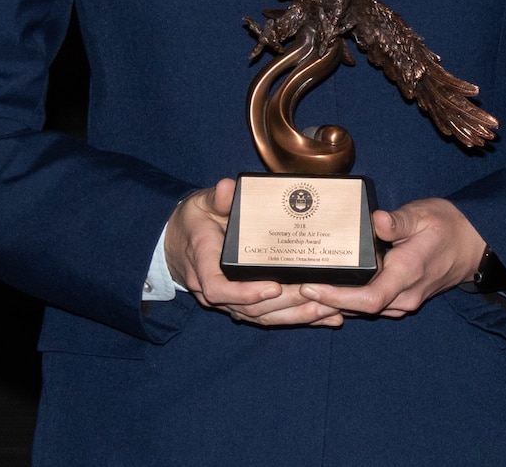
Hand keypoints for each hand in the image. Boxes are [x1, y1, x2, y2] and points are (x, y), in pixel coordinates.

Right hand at [165, 179, 342, 327]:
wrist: (178, 243)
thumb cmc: (194, 223)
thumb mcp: (201, 204)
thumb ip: (216, 198)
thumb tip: (228, 187)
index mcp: (203, 262)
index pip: (218, 288)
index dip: (245, 294)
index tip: (273, 287)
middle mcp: (213, 288)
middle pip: (250, 308)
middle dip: (285, 304)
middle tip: (316, 295)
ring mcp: (228, 301)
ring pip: (261, 317)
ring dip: (295, 316)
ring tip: (327, 310)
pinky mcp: (242, 306)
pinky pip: (268, 317)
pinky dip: (296, 318)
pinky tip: (323, 318)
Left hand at [300, 198, 486, 318]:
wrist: (472, 245)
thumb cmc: (446, 227)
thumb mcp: (424, 215)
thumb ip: (400, 221)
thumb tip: (378, 221)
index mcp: (408, 273)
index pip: (369, 298)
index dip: (337, 297)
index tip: (310, 287)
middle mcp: (405, 294)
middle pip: (359, 309)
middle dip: (324, 303)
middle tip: (291, 290)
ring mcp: (404, 299)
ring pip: (363, 310)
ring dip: (333, 304)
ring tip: (299, 292)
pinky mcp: (401, 297)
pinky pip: (370, 305)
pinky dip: (346, 301)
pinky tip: (324, 291)